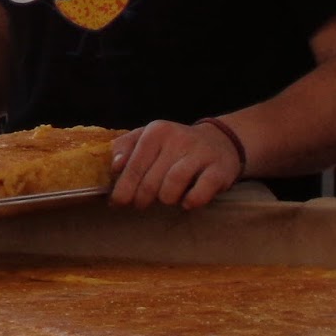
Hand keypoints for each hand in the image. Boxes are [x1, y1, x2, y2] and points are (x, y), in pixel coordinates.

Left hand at [109, 119, 242, 209]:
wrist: (219, 141)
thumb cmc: (174, 145)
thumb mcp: (147, 137)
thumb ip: (125, 147)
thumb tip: (115, 166)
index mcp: (156, 131)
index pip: (134, 165)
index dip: (124, 188)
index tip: (118, 203)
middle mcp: (177, 139)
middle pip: (151, 179)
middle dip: (142, 197)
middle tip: (141, 204)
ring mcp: (200, 154)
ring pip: (173, 184)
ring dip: (165, 199)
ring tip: (165, 200)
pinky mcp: (220, 169)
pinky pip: (201, 191)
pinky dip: (191, 201)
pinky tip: (186, 202)